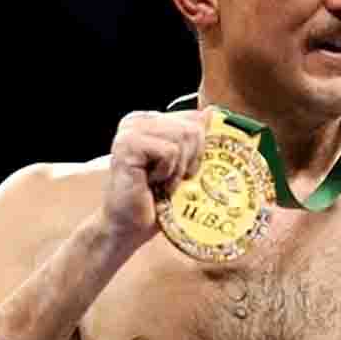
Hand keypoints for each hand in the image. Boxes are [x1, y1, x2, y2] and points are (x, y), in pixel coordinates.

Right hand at [105, 108, 210, 241]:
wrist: (130, 227)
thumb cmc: (157, 198)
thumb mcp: (183, 164)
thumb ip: (194, 137)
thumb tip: (213, 112)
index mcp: (149, 120)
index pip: (193, 118)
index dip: (198, 149)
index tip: (181, 170)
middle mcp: (137, 120)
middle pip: (191, 128)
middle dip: (190, 160)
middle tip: (170, 180)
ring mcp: (130, 131)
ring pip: (182, 137)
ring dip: (178, 169)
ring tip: (160, 182)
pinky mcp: (127, 146)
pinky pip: (169, 151)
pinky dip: (167, 173)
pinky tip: (151, 183)